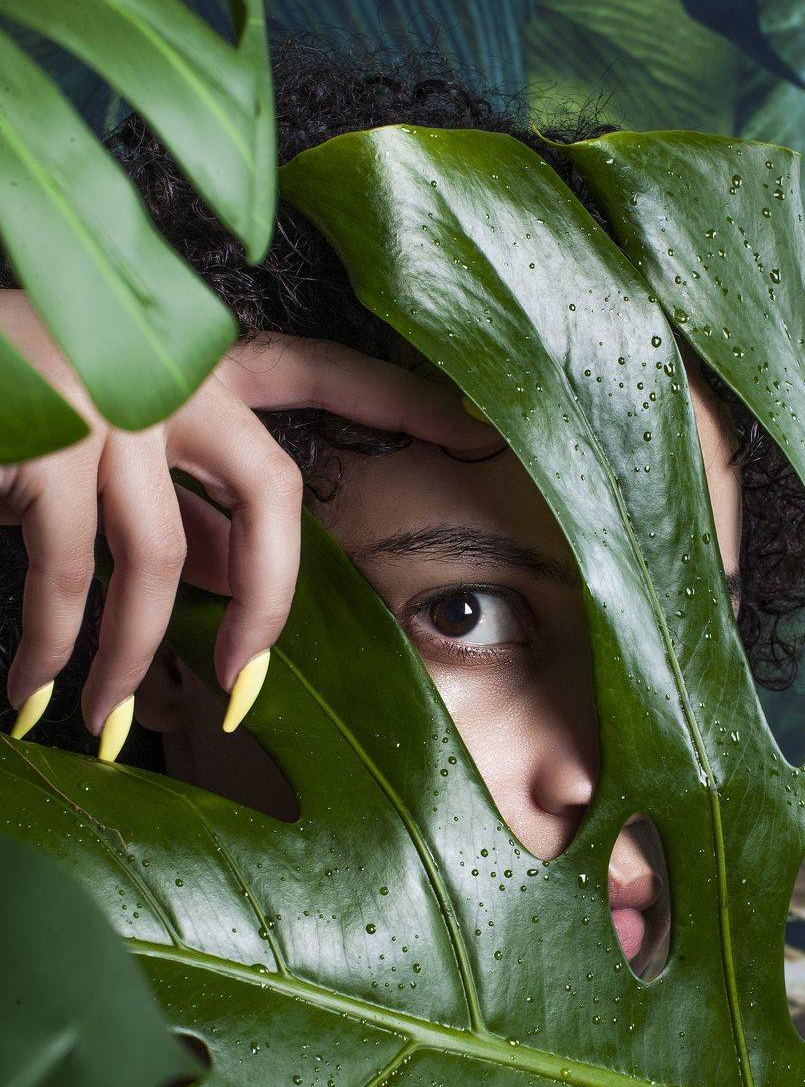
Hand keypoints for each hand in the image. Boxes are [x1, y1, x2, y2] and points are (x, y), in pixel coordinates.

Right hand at [0, 291, 495, 758]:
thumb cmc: (13, 405)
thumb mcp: (114, 448)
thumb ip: (182, 504)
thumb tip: (229, 579)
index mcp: (194, 365)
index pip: (314, 373)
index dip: (396, 402)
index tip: (477, 432)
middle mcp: (165, 369)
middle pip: (271, 492)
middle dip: (269, 601)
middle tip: (244, 683)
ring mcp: (107, 400)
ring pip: (162, 560)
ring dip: (133, 659)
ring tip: (108, 721)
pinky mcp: (45, 440)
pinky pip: (68, 577)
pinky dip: (57, 650)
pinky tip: (36, 694)